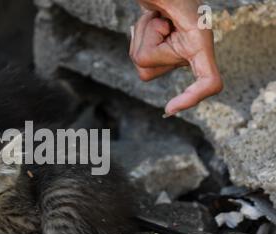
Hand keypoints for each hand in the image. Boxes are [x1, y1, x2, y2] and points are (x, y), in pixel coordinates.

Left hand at [129, 0, 222, 115]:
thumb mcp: (166, 0)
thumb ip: (158, 17)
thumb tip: (144, 48)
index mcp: (199, 41)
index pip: (208, 81)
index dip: (191, 98)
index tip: (168, 109)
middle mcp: (191, 53)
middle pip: (149, 70)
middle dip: (142, 44)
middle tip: (158, 18)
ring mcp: (177, 55)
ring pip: (142, 65)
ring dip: (140, 37)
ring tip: (156, 17)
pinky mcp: (165, 54)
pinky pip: (139, 59)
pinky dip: (138, 38)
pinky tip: (152, 22)